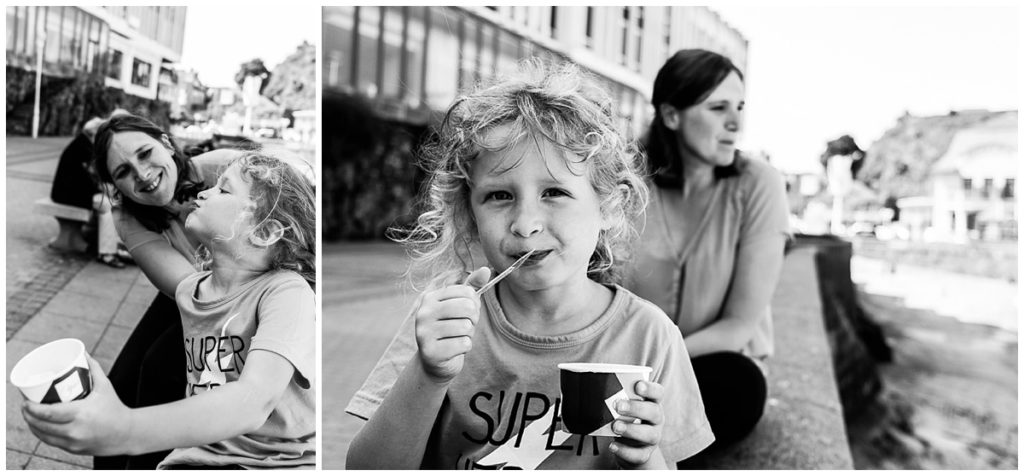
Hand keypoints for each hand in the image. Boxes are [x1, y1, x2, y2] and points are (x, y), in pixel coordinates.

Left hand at [22, 355, 132, 455]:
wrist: (127, 433)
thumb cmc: (115, 408)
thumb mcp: (105, 387)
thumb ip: (93, 369)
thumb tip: (83, 353)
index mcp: (82, 414)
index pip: (49, 413)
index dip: (33, 409)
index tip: (25, 402)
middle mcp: (76, 430)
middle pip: (42, 425)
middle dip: (29, 416)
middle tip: (25, 406)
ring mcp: (74, 442)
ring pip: (44, 436)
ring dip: (33, 426)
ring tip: (30, 416)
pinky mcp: (73, 449)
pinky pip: (52, 442)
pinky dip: (43, 434)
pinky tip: (40, 427)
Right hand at [414, 267, 490, 382]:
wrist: (435, 361)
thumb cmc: (450, 329)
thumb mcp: (459, 306)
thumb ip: (472, 287)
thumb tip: (487, 269)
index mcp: (430, 298)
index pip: (466, 291)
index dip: (474, 303)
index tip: (466, 312)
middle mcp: (423, 313)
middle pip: (467, 308)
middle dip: (473, 319)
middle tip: (465, 327)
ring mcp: (424, 333)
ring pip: (466, 327)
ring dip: (468, 335)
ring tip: (457, 338)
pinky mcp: (430, 352)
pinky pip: (463, 344)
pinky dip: (465, 348)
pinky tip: (454, 349)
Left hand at [609, 380, 667, 468]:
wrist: (631, 447)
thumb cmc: (626, 418)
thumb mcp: (625, 407)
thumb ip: (617, 399)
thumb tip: (596, 391)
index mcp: (652, 403)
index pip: (658, 392)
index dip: (650, 388)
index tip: (637, 385)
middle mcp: (656, 420)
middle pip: (653, 412)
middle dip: (636, 408)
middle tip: (618, 405)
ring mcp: (653, 437)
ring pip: (649, 435)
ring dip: (632, 430)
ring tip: (615, 426)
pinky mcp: (645, 453)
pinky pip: (639, 455)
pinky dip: (625, 451)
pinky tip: (613, 446)